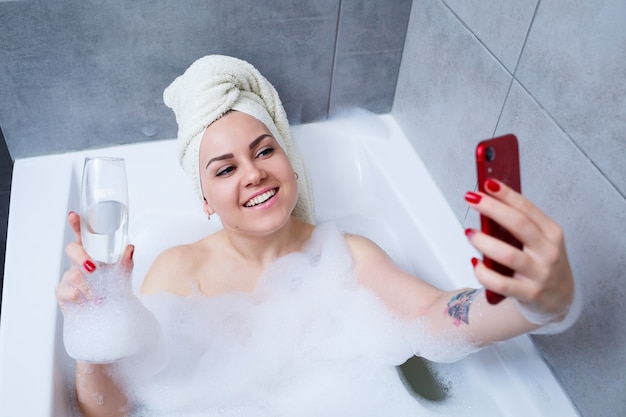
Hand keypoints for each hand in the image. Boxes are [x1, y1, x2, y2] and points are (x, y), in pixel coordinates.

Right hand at [55, 211, 134, 311]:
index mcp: (91, 253)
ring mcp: (68, 277)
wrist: (110, 313)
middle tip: (92, 267)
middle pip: (71, 249)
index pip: (82, 235)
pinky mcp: (63, 292)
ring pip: (72, 274)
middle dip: (80, 256)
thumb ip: (126, 261)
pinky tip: (87, 301)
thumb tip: (129, 248)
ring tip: (99, 296)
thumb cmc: (114, 289)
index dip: (77, 225)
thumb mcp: (123, 274)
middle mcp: (78, 262)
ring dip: (88, 286)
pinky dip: (80, 297)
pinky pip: (66, 291)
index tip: (74, 215)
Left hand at [464, 179, 574, 323]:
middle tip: (471, 198)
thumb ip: (519, 224)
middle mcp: (548, 252)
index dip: (506, 194)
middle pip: (518, 225)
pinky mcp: (528, 294)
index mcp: (552, 233)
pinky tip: (476, 264)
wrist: (558, 299)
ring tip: (470, 233)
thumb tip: (489, 202)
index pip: (527, 208)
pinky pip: (500, 283)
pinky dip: (483, 272)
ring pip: (507, 255)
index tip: (487, 183)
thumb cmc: (542, 263)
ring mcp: (540, 274)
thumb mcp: (539, 240)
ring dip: (484, 242)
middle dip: (492, 208)